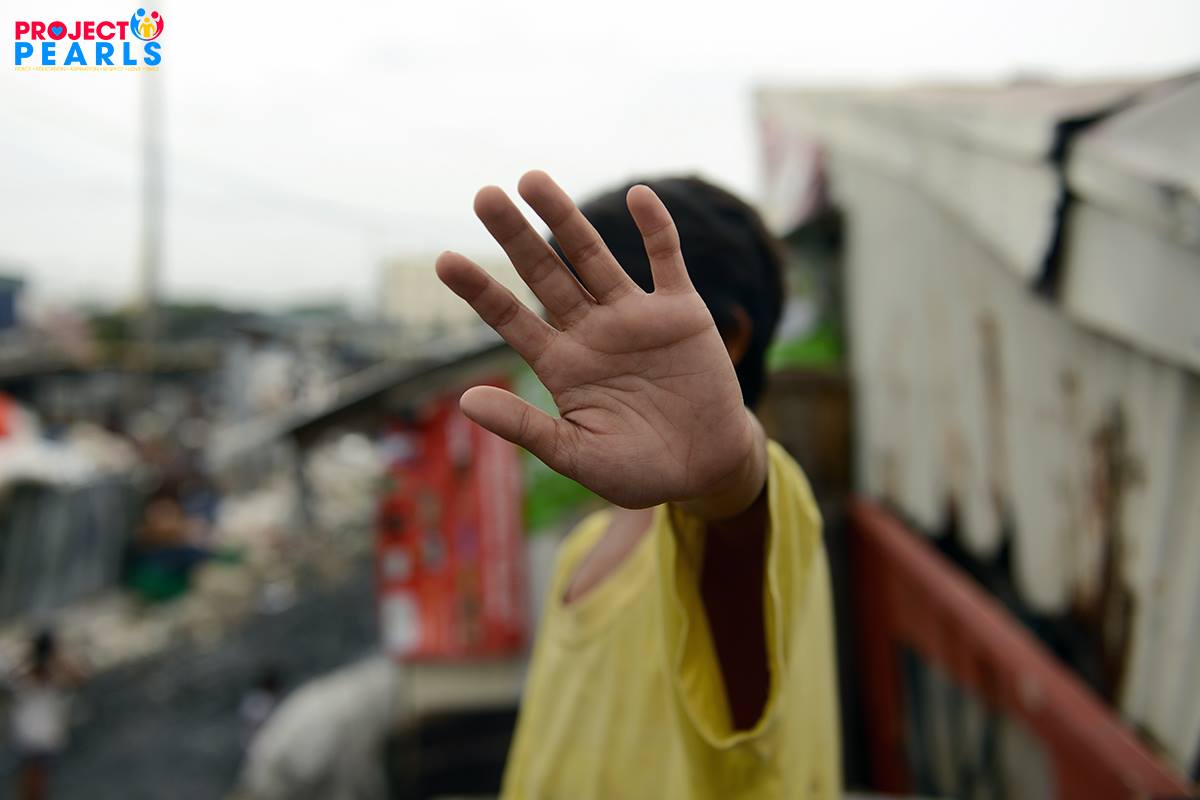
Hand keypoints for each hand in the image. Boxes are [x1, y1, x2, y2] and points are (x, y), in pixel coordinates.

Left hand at [436, 170, 765, 517]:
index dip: (479, 290)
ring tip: (532, 179)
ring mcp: (635, 317)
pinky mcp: (681, 312)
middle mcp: (591, 331)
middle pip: (545, 273)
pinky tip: (638, 196)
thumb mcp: (577, 456)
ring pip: (594, 257)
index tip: (443, 261)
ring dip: (565, 219)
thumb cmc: (638, 471)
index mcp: (562, 365)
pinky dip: (656, 229)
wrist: (706, 470)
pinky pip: (666, 261)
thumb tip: (466, 401)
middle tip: (483, 196)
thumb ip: (526, 427)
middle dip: (515, 237)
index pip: (510, 319)